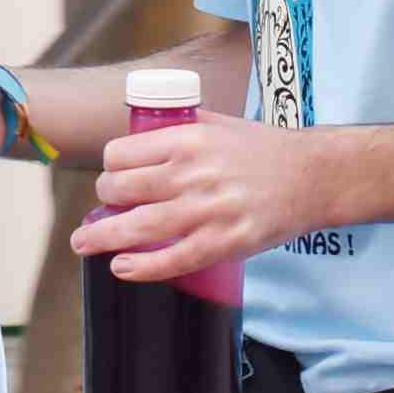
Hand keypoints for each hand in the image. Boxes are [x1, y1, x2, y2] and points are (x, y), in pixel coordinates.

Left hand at [70, 111, 319, 284]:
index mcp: (187, 139)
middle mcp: (193, 173)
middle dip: (104, 201)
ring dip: (103, 238)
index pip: (122, 154)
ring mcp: (209, 210)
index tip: (111, 176)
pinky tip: (122, 268)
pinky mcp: (226, 242)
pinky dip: (142, 268)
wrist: (311, 176)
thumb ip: (177, 130)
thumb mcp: (216, 124)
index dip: (109, 167)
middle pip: (122, 189)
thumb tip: (136, 140)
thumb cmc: (262, 150)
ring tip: (82, 244)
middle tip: (101, 209)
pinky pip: (174, 260)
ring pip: (140, 227)